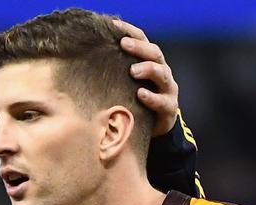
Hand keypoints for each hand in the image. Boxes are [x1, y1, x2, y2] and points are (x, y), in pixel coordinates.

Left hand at [113, 19, 178, 135]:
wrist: (150, 128)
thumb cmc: (131, 101)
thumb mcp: (122, 82)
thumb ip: (113, 68)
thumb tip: (86, 54)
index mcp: (149, 62)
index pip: (143, 41)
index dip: (130, 32)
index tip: (114, 26)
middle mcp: (161, 72)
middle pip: (155, 54)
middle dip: (139, 48)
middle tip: (124, 44)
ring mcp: (167, 90)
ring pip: (163, 74)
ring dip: (148, 69)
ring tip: (133, 71)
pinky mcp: (169, 109)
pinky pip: (163, 102)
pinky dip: (152, 98)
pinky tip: (140, 94)